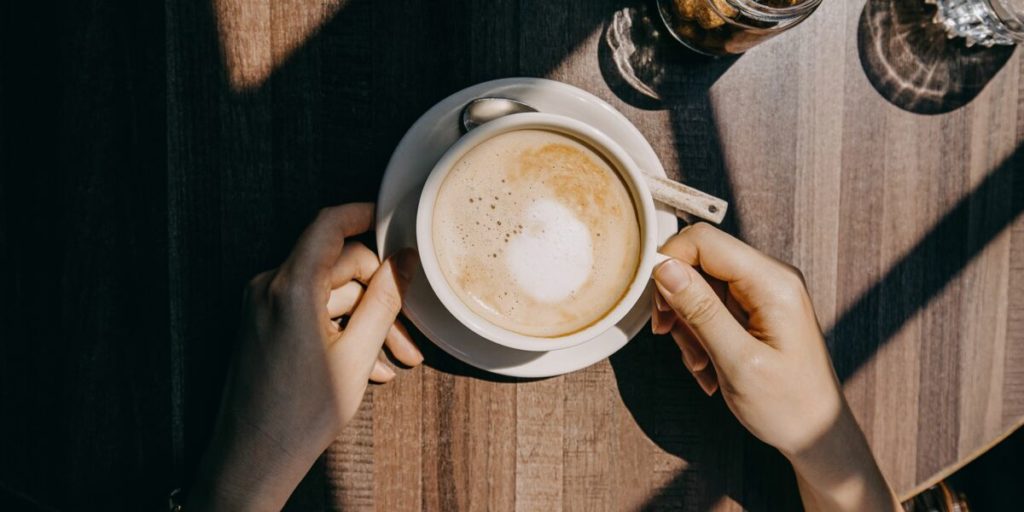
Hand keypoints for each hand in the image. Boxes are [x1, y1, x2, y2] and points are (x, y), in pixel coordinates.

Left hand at [190, 203, 421, 511]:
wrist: (253, 456)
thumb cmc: (300, 413)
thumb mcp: (356, 355)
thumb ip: (384, 301)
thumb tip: (404, 261)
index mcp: (291, 288)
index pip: (328, 226)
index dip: (362, 215)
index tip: (388, 219)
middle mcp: (270, 288)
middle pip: (336, 267)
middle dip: (377, 297)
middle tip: (407, 336)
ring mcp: (262, 306)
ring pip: (327, 294)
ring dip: (363, 321)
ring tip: (392, 360)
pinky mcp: (262, 324)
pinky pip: (309, 311)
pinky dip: (339, 329)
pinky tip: (366, 365)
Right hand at [651, 223, 899, 511]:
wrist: (816, 435)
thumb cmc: (788, 405)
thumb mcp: (737, 362)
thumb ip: (701, 310)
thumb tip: (664, 267)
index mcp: (772, 283)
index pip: (704, 241)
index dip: (669, 263)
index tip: (657, 307)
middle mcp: (770, 278)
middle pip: (698, 263)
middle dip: (678, 303)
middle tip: (673, 340)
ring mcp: (763, 294)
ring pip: (699, 288)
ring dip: (688, 327)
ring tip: (701, 364)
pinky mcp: (755, 310)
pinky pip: (711, 308)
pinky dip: (700, 336)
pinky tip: (709, 366)